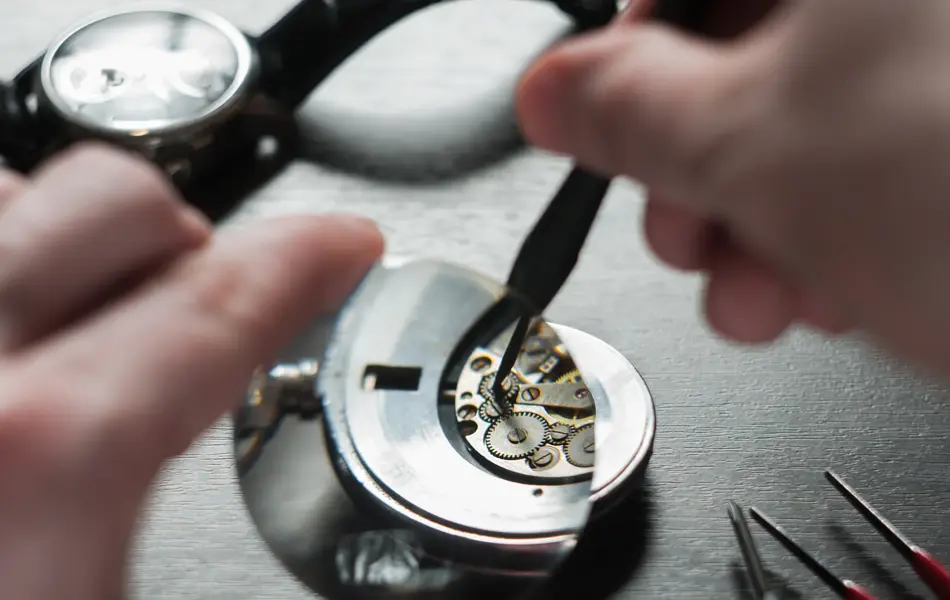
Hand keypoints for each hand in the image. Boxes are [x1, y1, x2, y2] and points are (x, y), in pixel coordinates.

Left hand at [0, 143, 382, 599]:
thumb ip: (247, 547)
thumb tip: (376, 566)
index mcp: (45, 451)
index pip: (223, 303)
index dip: (307, 261)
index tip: (341, 245)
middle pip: (109, 200)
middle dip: (188, 241)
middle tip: (213, 299)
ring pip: (4, 196)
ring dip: (71, 238)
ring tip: (106, 313)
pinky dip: (9, 260)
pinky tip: (27, 339)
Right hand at [516, 0, 949, 377]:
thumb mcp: (743, 146)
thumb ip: (624, 111)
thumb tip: (550, 96)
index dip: (621, 61)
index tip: (596, 128)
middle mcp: (897, 6)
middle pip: (739, 65)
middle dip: (693, 177)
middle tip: (689, 227)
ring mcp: (932, 71)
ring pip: (798, 135)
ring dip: (751, 233)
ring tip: (760, 291)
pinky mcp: (949, 145)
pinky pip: (860, 173)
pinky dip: (824, 239)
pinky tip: (828, 290)